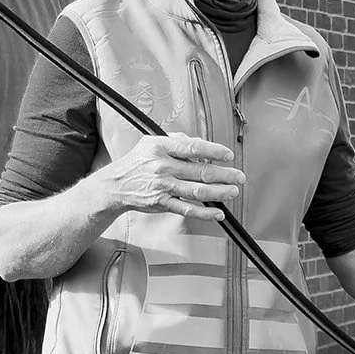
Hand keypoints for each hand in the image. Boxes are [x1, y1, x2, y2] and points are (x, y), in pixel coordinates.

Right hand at [102, 133, 244, 219]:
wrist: (116, 185)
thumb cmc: (137, 162)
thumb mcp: (151, 142)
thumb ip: (177, 140)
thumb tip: (201, 144)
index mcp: (162, 147)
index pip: (194, 147)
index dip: (214, 151)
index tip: (228, 155)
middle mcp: (163, 166)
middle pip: (201, 171)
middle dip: (225, 175)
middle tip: (239, 177)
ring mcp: (163, 186)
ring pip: (197, 191)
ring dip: (219, 193)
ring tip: (233, 192)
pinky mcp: (162, 203)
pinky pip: (187, 209)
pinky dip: (204, 213)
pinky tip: (217, 213)